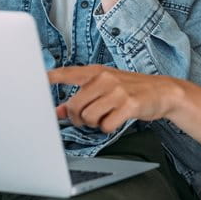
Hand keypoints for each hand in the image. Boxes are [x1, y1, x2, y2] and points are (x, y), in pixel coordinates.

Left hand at [48, 65, 180, 132]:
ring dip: (94, 123)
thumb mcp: (106, 88)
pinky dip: (108, 128)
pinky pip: (106, 125)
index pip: (68, 73)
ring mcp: (117, 91)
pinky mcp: (129, 105)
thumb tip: (57, 111)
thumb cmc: (131, 89)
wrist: (163, 91)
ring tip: (105, 117)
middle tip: (89, 118)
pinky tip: (116, 121)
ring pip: (88, 117)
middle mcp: (105, 78)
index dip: (51, 77)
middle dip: (78, 117)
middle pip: (74, 105)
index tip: (37, 79)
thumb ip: (81, 97)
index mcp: (97, 72)